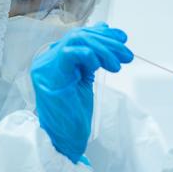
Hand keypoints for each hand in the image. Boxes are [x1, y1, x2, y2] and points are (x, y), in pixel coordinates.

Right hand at [31, 22, 132, 162]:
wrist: (63, 138)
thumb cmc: (72, 114)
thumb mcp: (85, 78)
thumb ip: (92, 57)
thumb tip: (108, 33)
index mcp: (53, 58)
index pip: (79, 35)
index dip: (102, 34)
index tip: (123, 40)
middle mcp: (47, 59)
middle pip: (79, 36)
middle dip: (107, 43)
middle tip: (126, 55)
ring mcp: (46, 66)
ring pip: (77, 41)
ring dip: (104, 50)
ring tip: (118, 65)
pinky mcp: (50, 75)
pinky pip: (70, 53)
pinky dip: (90, 55)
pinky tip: (102, 66)